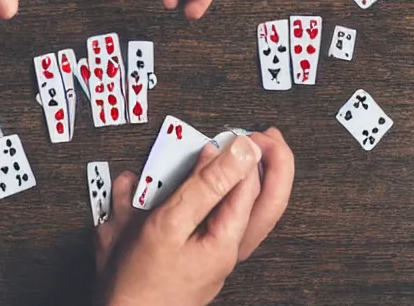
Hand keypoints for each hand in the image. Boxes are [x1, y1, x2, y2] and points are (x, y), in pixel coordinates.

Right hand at [96, 131, 292, 304]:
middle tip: (267, 136)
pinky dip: (237, 196)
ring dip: (262, 180)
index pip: (250, 188)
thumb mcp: (169, 225)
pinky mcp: (203, 254)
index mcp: (226, 242)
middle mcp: (229, 250)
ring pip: (253, 213)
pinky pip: (229, 221)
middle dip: (275, 165)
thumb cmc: (139, 283)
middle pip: (269, 202)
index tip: (235, 131)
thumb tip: (229, 151)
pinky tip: (230, 183)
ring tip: (260, 152)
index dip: (246, 153)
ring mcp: (218, 253)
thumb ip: (203, 186)